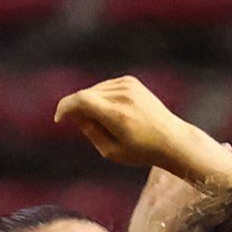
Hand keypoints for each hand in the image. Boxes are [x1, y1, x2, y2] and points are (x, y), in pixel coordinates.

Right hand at [52, 75, 216, 178]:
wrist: (172, 139)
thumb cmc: (141, 151)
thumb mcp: (110, 150)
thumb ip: (89, 130)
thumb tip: (73, 112)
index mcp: (117, 115)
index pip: (81, 100)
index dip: (65, 107)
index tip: (58, 119)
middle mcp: (123, 95)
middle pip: (85, 95)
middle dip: (78, 109)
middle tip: (85, 127)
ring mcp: (128, 85)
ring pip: (94, 90)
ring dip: (90, 104)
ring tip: (106, 123)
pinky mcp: (130, 81)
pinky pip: (104, 87)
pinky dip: (101, 98)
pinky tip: (112, 113)